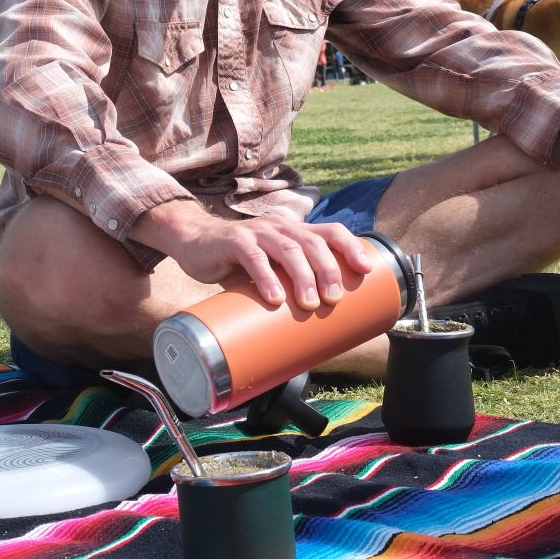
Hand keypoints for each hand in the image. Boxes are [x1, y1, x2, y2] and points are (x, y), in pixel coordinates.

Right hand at [131, 198, 374, 307]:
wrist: (193, 243)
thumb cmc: (236, 262)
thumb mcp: (268, 269)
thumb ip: (286, 287)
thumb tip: (314, 331)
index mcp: (293, 232)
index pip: (330, 231)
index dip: (350, 247)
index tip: (366, 270)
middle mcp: (279, 227)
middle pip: (313, 242)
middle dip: (328, 269)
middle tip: (334, 299)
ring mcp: (256, 232)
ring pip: (288, 248)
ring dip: (303, 276)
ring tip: (310, 303)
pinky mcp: (233, 241)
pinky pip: (253, 257)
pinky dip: (266, 277)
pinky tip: (274, 297)